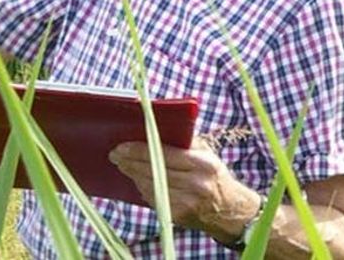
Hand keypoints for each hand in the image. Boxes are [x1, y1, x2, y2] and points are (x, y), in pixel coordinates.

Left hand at [108, 136, 260, 241]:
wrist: (229, 210)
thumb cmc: (213, 174)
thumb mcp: (206, 152)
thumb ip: (185, 140)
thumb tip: (154, 126)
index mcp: (203, 164)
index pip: (164, 154)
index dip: (139, 150)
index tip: (121, 146)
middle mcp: (196, 184)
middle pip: (153, 170)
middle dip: (129, 161)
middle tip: (114, 154)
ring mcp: (186, 203)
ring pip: (149, 185)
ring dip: (132, 174)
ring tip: (123, 164)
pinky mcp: (177, 216)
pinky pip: (152, 198)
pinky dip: (142, 188)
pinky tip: (137, 179)